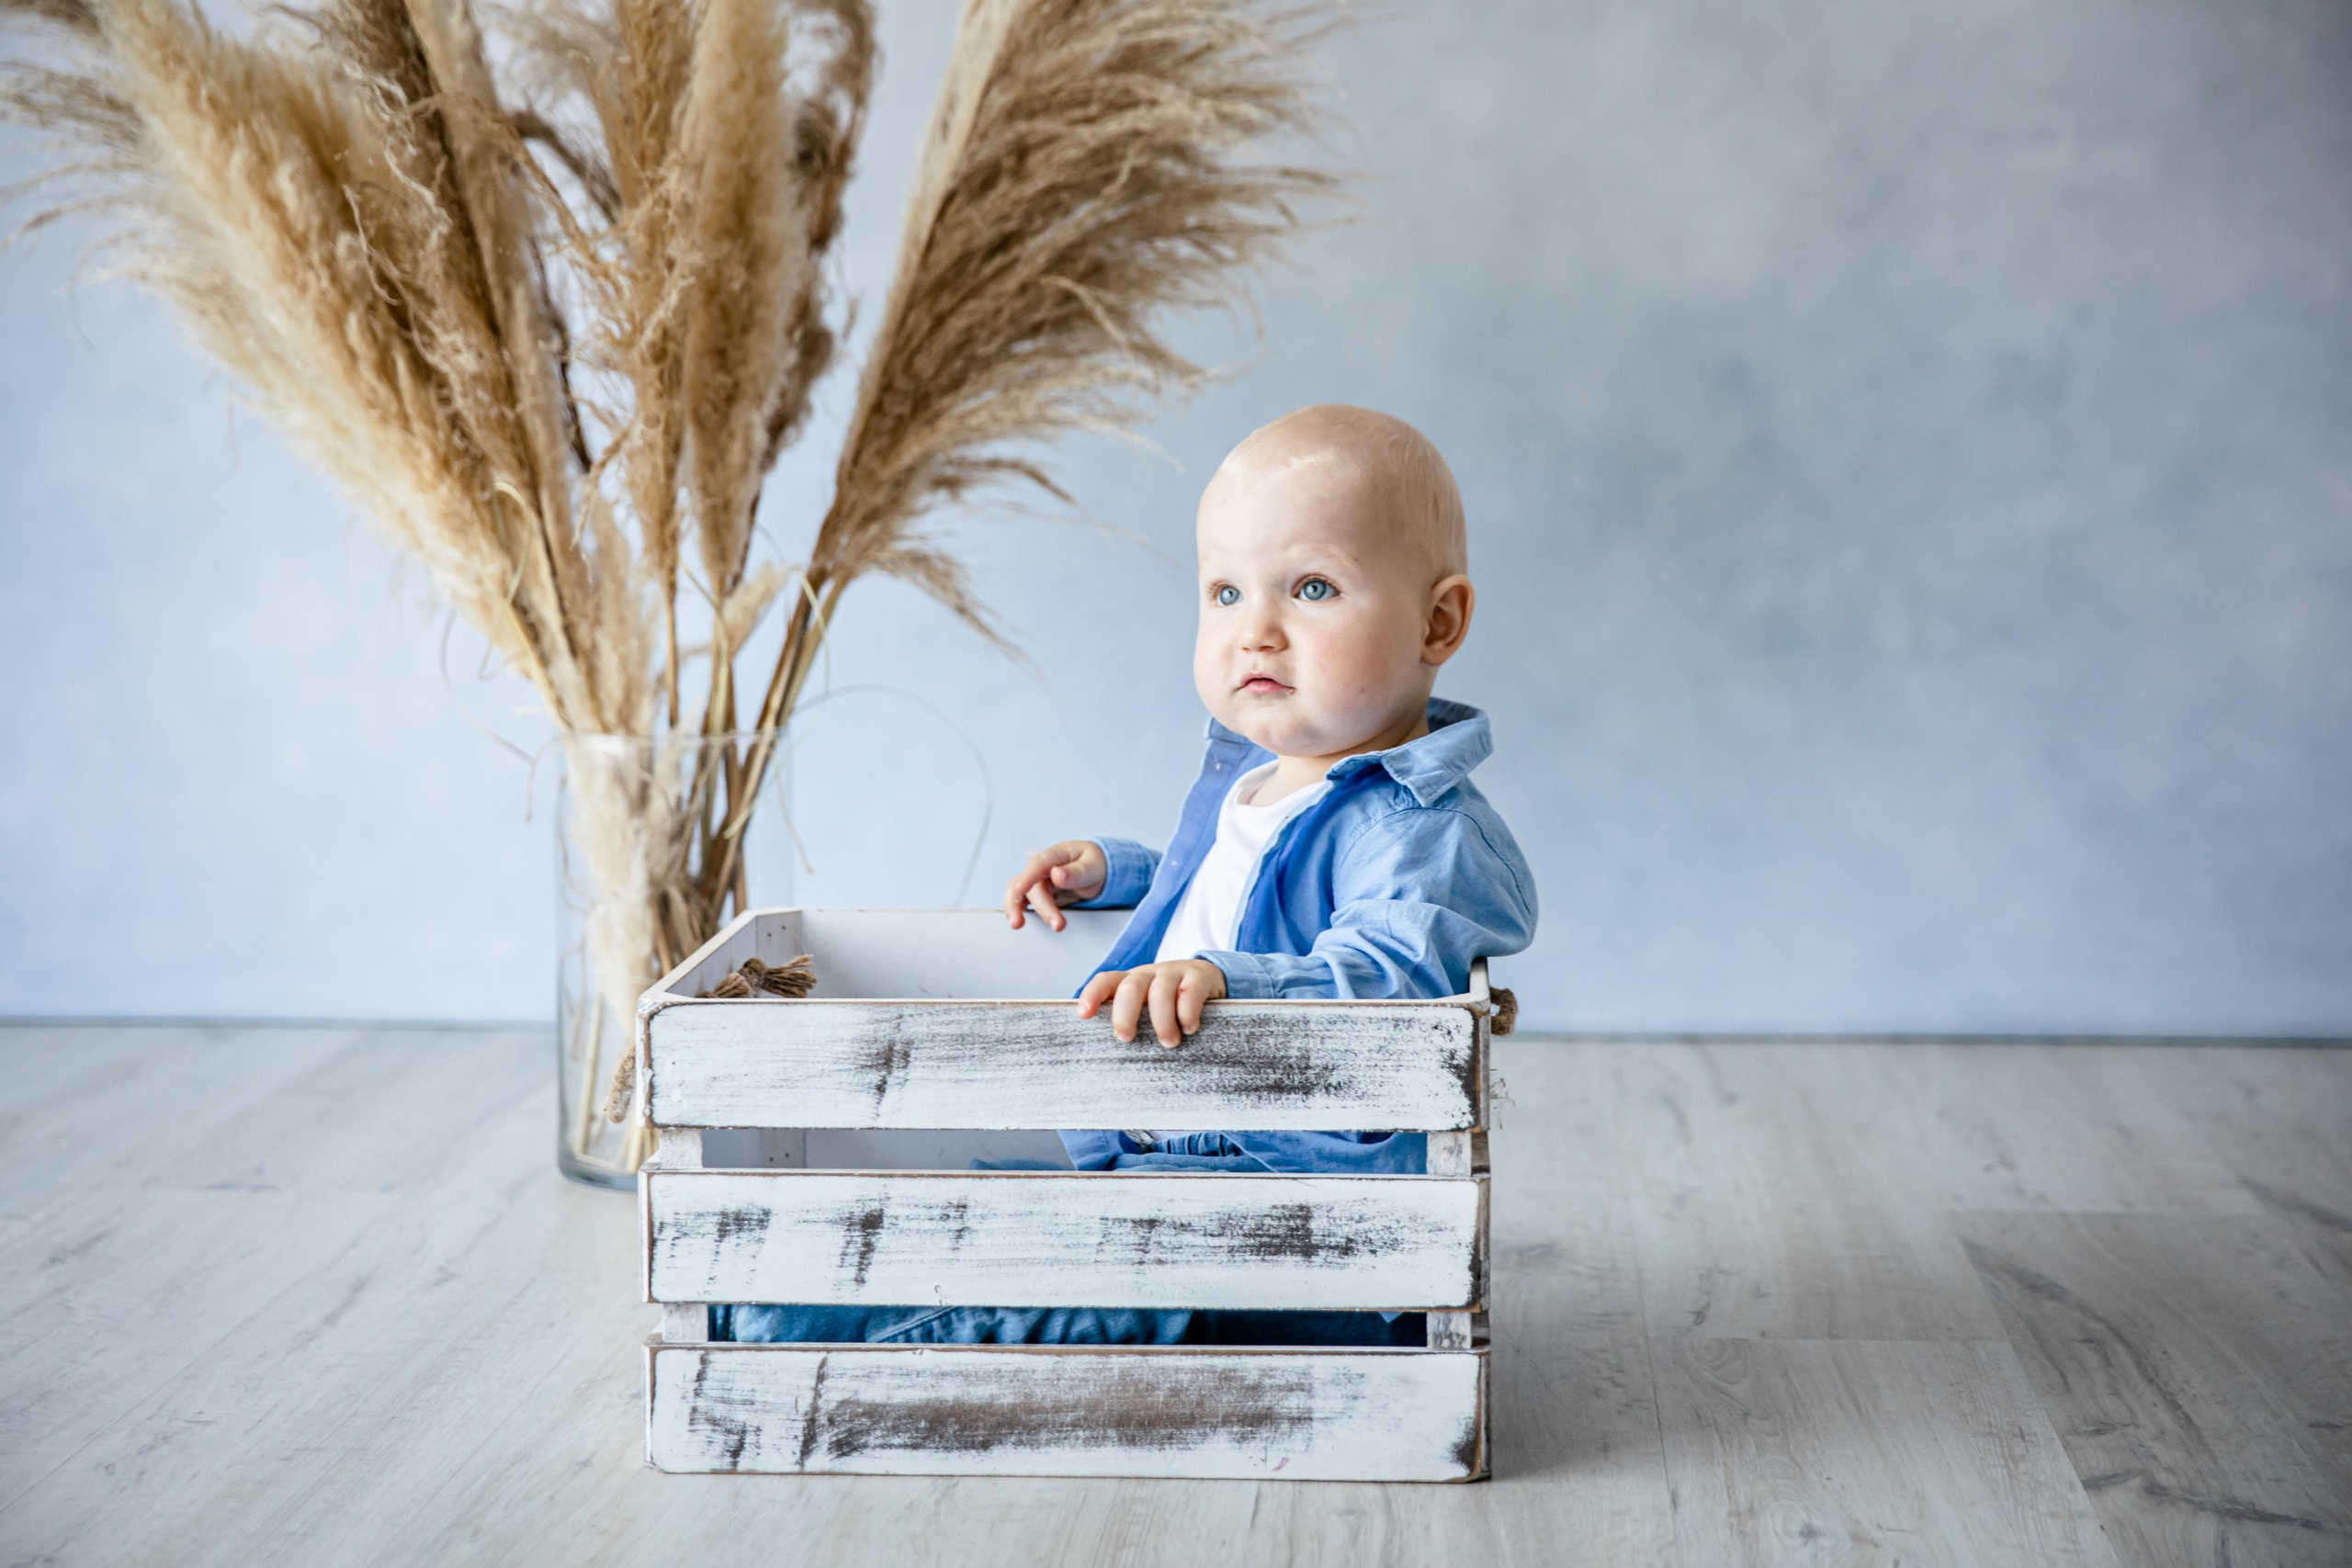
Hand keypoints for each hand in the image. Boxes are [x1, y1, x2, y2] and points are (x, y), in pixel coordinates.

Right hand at [1002, 840, 1106, 931]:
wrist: (1093, 870)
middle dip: (1042, 907)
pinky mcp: (1036, 893)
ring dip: (1015, 907)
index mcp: (1056, 855)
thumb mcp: (1093, 866)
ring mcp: (1036, 880)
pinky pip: (1020, 900)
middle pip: (1033, 885)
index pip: (1039, 863)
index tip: (1022, 888)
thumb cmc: (1092, 865)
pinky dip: (1016, 910)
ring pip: (1017, 891)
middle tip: (1058, 925)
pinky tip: (1017, 921)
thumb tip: (1056, 874)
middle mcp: (1041, 867)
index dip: (1028, 876)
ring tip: (1017, 924)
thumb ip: (1077, 872)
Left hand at [1076, 959, 1226, 1047]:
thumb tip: (1106, 1058)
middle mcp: (1149, 973)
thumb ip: (1131, 1022)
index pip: (1106, 981)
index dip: (1092, 995)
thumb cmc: (1169, 1004)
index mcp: (1130, 982)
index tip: (1083, 1015)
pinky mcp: (1199, 976)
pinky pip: (1189, 992)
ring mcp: (1174, 972)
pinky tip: (1190, 1029)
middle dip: (1124, 1014)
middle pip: (1130, 987)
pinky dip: (1187, 1014)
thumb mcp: (1147, 1009)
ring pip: (1160, 992)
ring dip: (1162, 1021)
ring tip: (1168, 1043)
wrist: (1209, 980)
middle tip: (1126, 1038)